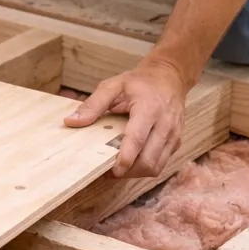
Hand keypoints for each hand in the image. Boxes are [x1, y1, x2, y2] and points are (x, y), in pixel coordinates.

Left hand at [63, 57, 189, 177]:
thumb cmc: (139, 83)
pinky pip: (161, 163)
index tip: (111, 169)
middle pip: (148, 160)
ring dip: (136, 172)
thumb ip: (93, 104)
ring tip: (119, 167)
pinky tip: (132, 161)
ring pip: (156, 166)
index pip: (138, 139)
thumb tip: (71, 122)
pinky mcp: (177, 142)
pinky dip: (145, 167)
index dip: (125, 158)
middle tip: (109, 170)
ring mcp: (174, 135)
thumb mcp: (113, 86)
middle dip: (128, 170)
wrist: (169, 77)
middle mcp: (165, 124)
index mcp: (149, 108)